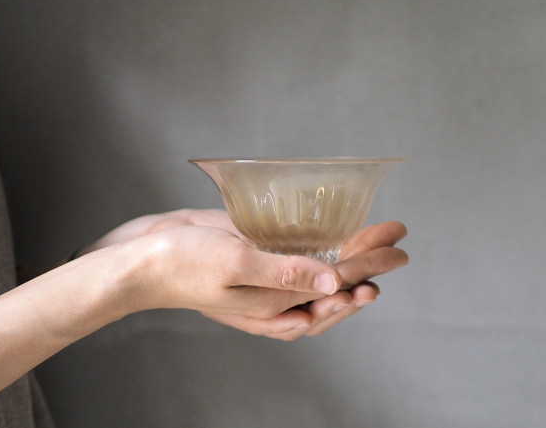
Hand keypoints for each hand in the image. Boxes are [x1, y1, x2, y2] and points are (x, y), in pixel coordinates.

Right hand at [196, 221, 407, 339]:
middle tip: (399, 248)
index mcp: (273, 308)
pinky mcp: (263, 254)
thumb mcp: (236, 267)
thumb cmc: (184, 265)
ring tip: (384, 239)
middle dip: (369, 267)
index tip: (390, 259)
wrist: (146, 254)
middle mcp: (277, 297)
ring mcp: (271, 277)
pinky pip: (303, 255)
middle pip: (335, 286)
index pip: (331, 294)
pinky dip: (326, 248)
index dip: (364, 277)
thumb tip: (334, 284)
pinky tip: (345, 236)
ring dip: (354, 256)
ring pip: (323, 273)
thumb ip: (285, 275)